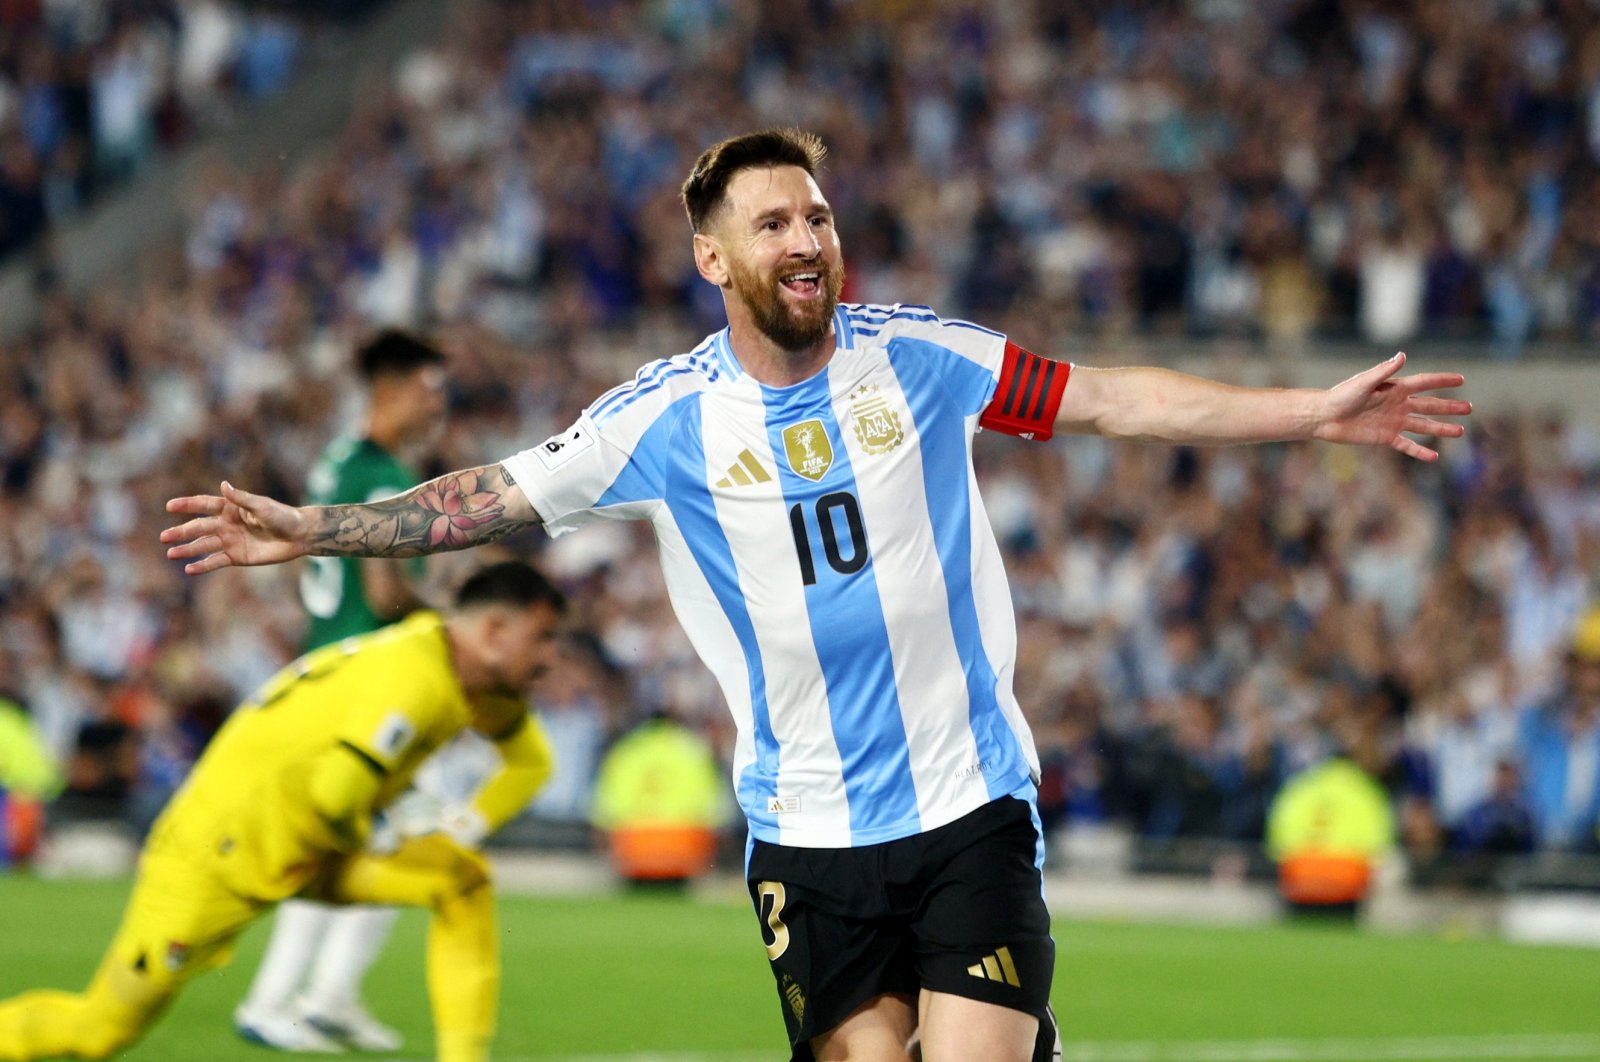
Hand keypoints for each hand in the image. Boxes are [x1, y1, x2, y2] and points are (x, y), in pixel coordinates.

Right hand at [161, 481, 309, 573]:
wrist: (298, 536)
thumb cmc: (282, 516)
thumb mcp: (262, 506)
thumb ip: (241, 499)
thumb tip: (223, 485)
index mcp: (231, 508)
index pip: (204, 505)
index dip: (187, 505)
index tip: (169, 506)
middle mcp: (226, 524)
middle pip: (199, 527)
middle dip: (181, 532)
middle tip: (164, 537)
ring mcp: (230, 541)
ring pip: (204, 545)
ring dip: (187, 550)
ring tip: (170, 554)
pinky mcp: (237, 556)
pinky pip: (216, 561)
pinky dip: (203, 565)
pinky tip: (189, 569)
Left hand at [1313, 353, 1470, 460]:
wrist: (1324, 416)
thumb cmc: (1341, 395)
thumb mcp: (1364, 382)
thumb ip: (1384, 371)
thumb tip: (1402, 356)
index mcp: (1394, 389)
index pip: (1424, 383)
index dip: (1442, 381)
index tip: (1461, 380)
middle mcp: (1397, 405)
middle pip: (1429, 406)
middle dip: (1449, 407)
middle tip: (1470, 408)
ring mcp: (1393, 422)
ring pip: (1423, 426)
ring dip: (1441, 429)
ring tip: (1461, 431)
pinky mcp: (1385, 437)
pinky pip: (1406, 445)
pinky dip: (1419, 451)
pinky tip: (1434, 456)